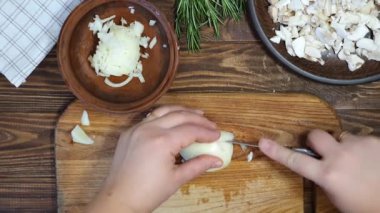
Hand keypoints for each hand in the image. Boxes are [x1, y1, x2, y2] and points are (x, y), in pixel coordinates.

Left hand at [87, 106, 222, 212]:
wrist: (119, 200)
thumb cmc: (148, 193)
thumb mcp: (177, 179)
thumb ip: (198, 165)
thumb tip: (217, 160)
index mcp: (162, 141)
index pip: (191, 130)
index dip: (206, 132)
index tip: (218, 135)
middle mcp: (149, 129)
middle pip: (179, 116)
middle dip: (198, 119)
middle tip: (211, 125)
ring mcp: (136, 129)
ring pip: (164, 111)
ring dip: (182, 111)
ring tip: (196, 114)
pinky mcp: (129, 132)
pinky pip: (150, 118)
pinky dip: (165, 116)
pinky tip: (173, 120)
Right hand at [259, 129, 379, 212]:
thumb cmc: (366, 206)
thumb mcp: (337, 197)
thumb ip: (325, 179)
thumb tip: (321, 166)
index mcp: (328, 175)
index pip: (295, 161)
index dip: (277, 152)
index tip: (264, 142)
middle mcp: (340, 157)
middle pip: (316, 135)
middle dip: (315, 141)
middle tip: (323, 151)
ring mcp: (358, 146)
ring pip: (341, 137)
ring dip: (343, 146)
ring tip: (356, 162)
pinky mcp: (374, 141)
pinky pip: (360, 139)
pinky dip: (361, 148)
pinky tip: (370, 161)